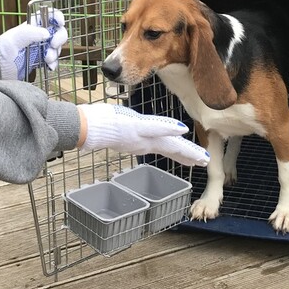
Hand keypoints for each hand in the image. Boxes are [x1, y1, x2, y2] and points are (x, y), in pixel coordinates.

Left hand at [0, 8, 67, 80]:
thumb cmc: (2, 53)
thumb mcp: (13, 40)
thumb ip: (29, 33)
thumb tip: (47, 33)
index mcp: (32, 26)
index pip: (48, 15)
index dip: (57, 16)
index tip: (60, 24)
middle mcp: (38, 35)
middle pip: (58, 31)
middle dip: (59, 38)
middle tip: (53, 45)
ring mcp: (41, 48)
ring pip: (57, 47)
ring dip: (55, 53)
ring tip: (46, 59)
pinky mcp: (41, 61)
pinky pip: (54, 61)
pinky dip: (54, 63)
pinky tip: (48, 67)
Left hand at [77, 103, 209, 166]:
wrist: (84, 129)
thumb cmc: (97, 126)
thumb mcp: (118, 129)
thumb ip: (129, 131)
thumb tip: (136, 135)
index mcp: (142, 140)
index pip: (165, 147)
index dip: (181, 153)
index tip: (194, 159)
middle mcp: (143, 140)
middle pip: (171, 147)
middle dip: (189, 154)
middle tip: (205, 162)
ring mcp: (140, 136)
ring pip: (167, 143)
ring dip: (185, 149)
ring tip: (201, 158)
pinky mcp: (134, 129)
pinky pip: (154, 128)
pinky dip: (168, 130)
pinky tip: (181, 131)